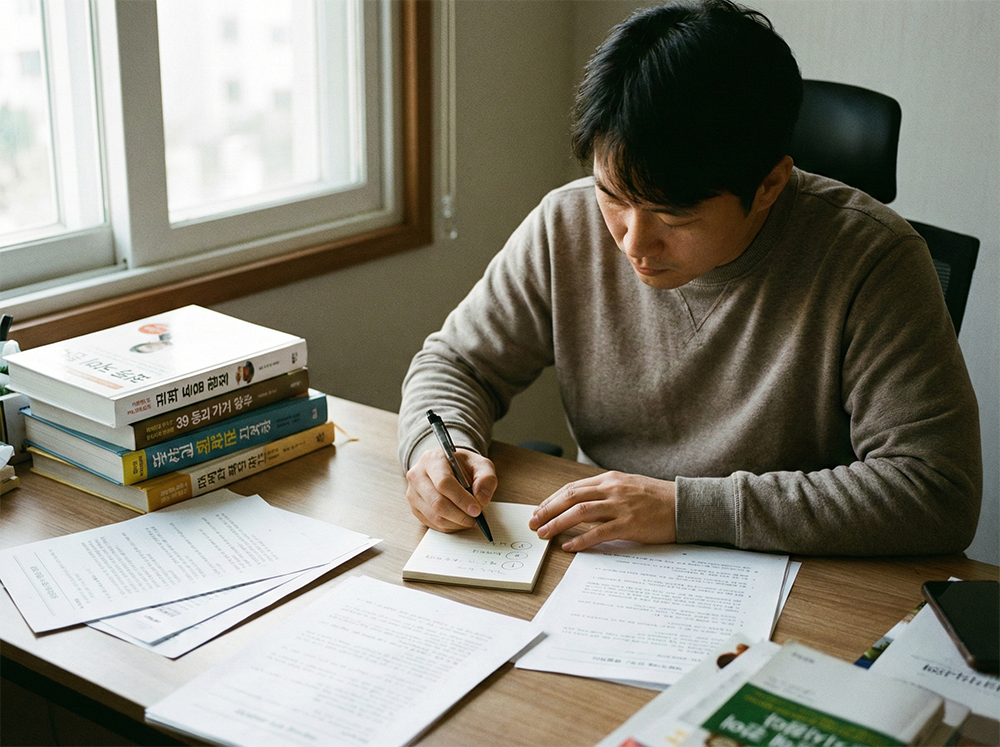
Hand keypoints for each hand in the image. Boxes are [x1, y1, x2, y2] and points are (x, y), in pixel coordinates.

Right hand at [406, 448, 497, 531]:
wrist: (447, 467)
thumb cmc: (463, 466)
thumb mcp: (480, 465)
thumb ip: (486, 478)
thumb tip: (482, 499)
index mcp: (433, 459)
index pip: (444, 483)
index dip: (461, 499)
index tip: (476, 510)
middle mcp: (417, 475)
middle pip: (437, 502)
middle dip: (460, 515)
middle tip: (476, 519)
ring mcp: (413, 493)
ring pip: (434, 516)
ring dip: (456, 523)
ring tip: (471, 520)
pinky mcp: (414, 508)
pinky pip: (432, 524)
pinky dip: (449, 526)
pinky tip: (460, 521)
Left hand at [528, 471, 676, 551]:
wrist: (686, 505)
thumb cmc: (658, 499)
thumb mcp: (629, 487)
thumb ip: (606, 492)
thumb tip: (581, 504)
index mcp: (610, 479)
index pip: (572, 488)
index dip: (551, 500)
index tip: (538, 511)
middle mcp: (612, 489)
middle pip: (570, 497)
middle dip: (547, 510)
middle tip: (532, 523)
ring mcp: (621, 506)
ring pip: (580, 512)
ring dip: (557, 523)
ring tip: (544, 534)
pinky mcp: (630, 524)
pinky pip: (599, 532)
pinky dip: (581, 540)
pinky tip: (569, 547)